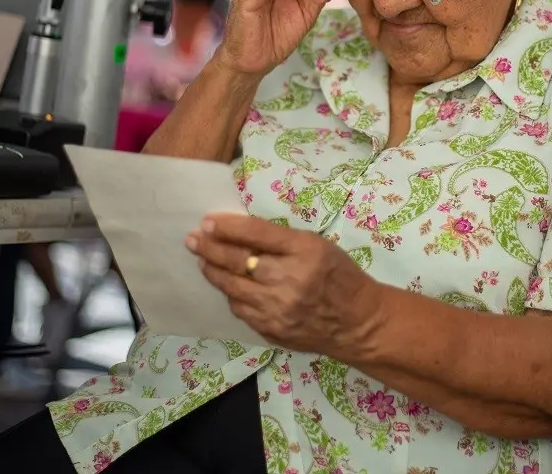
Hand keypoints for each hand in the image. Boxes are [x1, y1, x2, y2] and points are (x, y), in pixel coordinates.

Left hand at [185, 214, 381, 356]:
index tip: (208, 222)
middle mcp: (290, 279)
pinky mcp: (271, 329)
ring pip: (232, 287)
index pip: (257, 234)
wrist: (357, 322)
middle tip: (194, 239)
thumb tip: (241, 234)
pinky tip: (227, 285)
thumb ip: (283, 242)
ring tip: (203, 260)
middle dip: (210, 248)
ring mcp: (278, 308)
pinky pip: (241, 309)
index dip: (229, 227)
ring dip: (213, 271)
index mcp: (305, 251)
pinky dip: (232, 294)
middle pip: (238, 260)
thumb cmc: (340, 276)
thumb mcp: (319, 246)